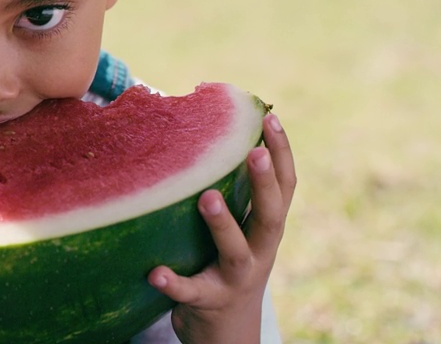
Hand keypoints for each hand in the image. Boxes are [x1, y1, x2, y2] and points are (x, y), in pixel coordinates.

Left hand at [147, 112, 294, 343]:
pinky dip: (175, 283)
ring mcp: (236, 280)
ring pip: (235, 252)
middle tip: (253, 152)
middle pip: (270, 217)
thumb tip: (209, 130)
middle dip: (264, 184)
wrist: (229, 332)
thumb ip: (234, 192)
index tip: (270, 117)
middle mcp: (260, 253)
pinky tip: (156, 273)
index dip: (282, 153)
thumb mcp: (242, 230)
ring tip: (206, 197)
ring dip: (223, 224)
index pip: (285, 187)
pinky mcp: (208, 302)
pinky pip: (191, 292)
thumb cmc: (229, 263)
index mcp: (267, 229)